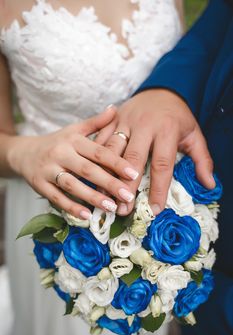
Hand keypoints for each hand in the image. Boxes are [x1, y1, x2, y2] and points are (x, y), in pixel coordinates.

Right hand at [6, 107, 138, 218]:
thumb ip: (96, 122)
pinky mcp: (39, 184)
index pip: (98, 152)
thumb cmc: (57, 142)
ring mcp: (48, 170)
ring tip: (112, 207)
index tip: (134, 174)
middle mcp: (60, 153)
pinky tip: (87, 215)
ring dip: (92, 197)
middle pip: (87, 169)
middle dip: (109, 183)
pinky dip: (71, 207)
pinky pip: (56, 198)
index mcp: (73, 140)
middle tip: (128, 196)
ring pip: (72, 185)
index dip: (116, 163)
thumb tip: (115, 109)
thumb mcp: (75, 130)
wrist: (25, 152)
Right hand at [95, 89, 214, 215]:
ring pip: (112, 151)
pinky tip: (92, 176)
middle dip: (127, 187)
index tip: (155, 209)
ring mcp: (125, 121)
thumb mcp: (194, 135)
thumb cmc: (178, 116)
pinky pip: (101, 139)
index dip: (158, 188)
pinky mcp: (113, 119)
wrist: (161, 89)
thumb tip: (209, 184)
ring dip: (106, 175)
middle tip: (124, 210)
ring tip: (105, 198)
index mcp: (167, 129)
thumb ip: (203, 159)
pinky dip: (95, 158)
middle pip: (133, 160)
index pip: (162, 164)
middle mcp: (144, 125)